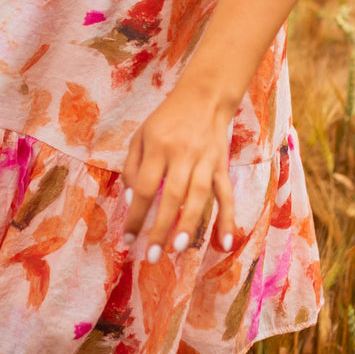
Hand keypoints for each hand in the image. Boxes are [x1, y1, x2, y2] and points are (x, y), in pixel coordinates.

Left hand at [121, 82, 236, 261]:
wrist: (204, 96)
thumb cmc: (166, 120)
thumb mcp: (140, 135)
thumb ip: (132, 167)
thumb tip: (131, 202)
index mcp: (157, 147)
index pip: (143, 187)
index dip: (135, 215)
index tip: (127, 240)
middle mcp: (182, 154)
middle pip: (171, 196)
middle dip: (160, 228)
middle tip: (151, 257)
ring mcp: (205, 160)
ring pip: (198, 196)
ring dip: (189, 224)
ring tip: (179, 249)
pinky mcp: (221, 165)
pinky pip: (226, 194)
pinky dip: (227, 218)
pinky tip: (226, 242)